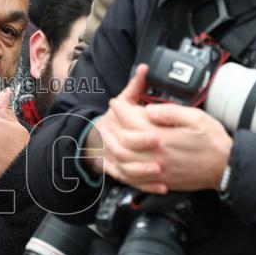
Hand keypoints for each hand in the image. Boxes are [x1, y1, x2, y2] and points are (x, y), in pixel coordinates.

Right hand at [82, 65, 164, 193]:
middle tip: (162, 158)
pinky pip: (130, 181)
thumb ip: (136, 85)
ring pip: (126, 170)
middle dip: (143, 157)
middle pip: (125, 153)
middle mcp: (113, 143)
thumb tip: (145, 67)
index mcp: (115, 123)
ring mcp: (114, 159)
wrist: (93, 139)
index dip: (141, 136)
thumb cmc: (113, 119)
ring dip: (143, 173)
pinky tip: (161, 187)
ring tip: (161, 173)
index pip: (126, 131)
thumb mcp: (124, 101)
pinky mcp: (118, 172)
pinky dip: (145, 185)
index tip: (157, 137)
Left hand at [83, 65, 232, 193]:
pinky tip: (120, 164)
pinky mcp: (161, 181)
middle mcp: (156, 156)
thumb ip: (170, 112)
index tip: (116, 103)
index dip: (121, 110)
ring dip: (113, 150)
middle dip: (112, 129)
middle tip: (108, 119)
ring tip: (109, 140)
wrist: (226, 167)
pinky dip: (123, 172)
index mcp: (163, 138)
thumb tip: (149, 110)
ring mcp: (157, 171)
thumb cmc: (214, 142)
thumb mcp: (196, 118)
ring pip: (125, 163)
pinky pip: (134, 179)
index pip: (132, 122)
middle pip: (123, 143)